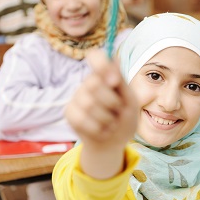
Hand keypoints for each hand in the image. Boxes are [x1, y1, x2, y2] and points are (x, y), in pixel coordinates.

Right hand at [65, 49, 137, 177]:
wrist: (114, 142)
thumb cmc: (124, 118)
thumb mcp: (130, 101)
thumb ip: (122, 82)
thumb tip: (115, 59)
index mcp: (105, 76)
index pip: (96, 57)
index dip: (102, 65)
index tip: (114, 81)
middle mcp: (88, 83)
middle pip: (94, 84)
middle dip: (112, 102)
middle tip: (118, 110)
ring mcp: (77, 97)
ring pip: (89, 104)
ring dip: (107, 118)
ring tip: (111, 122)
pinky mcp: (69, 113)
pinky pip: (81, 119)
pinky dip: (97, 129)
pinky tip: (102, 130)